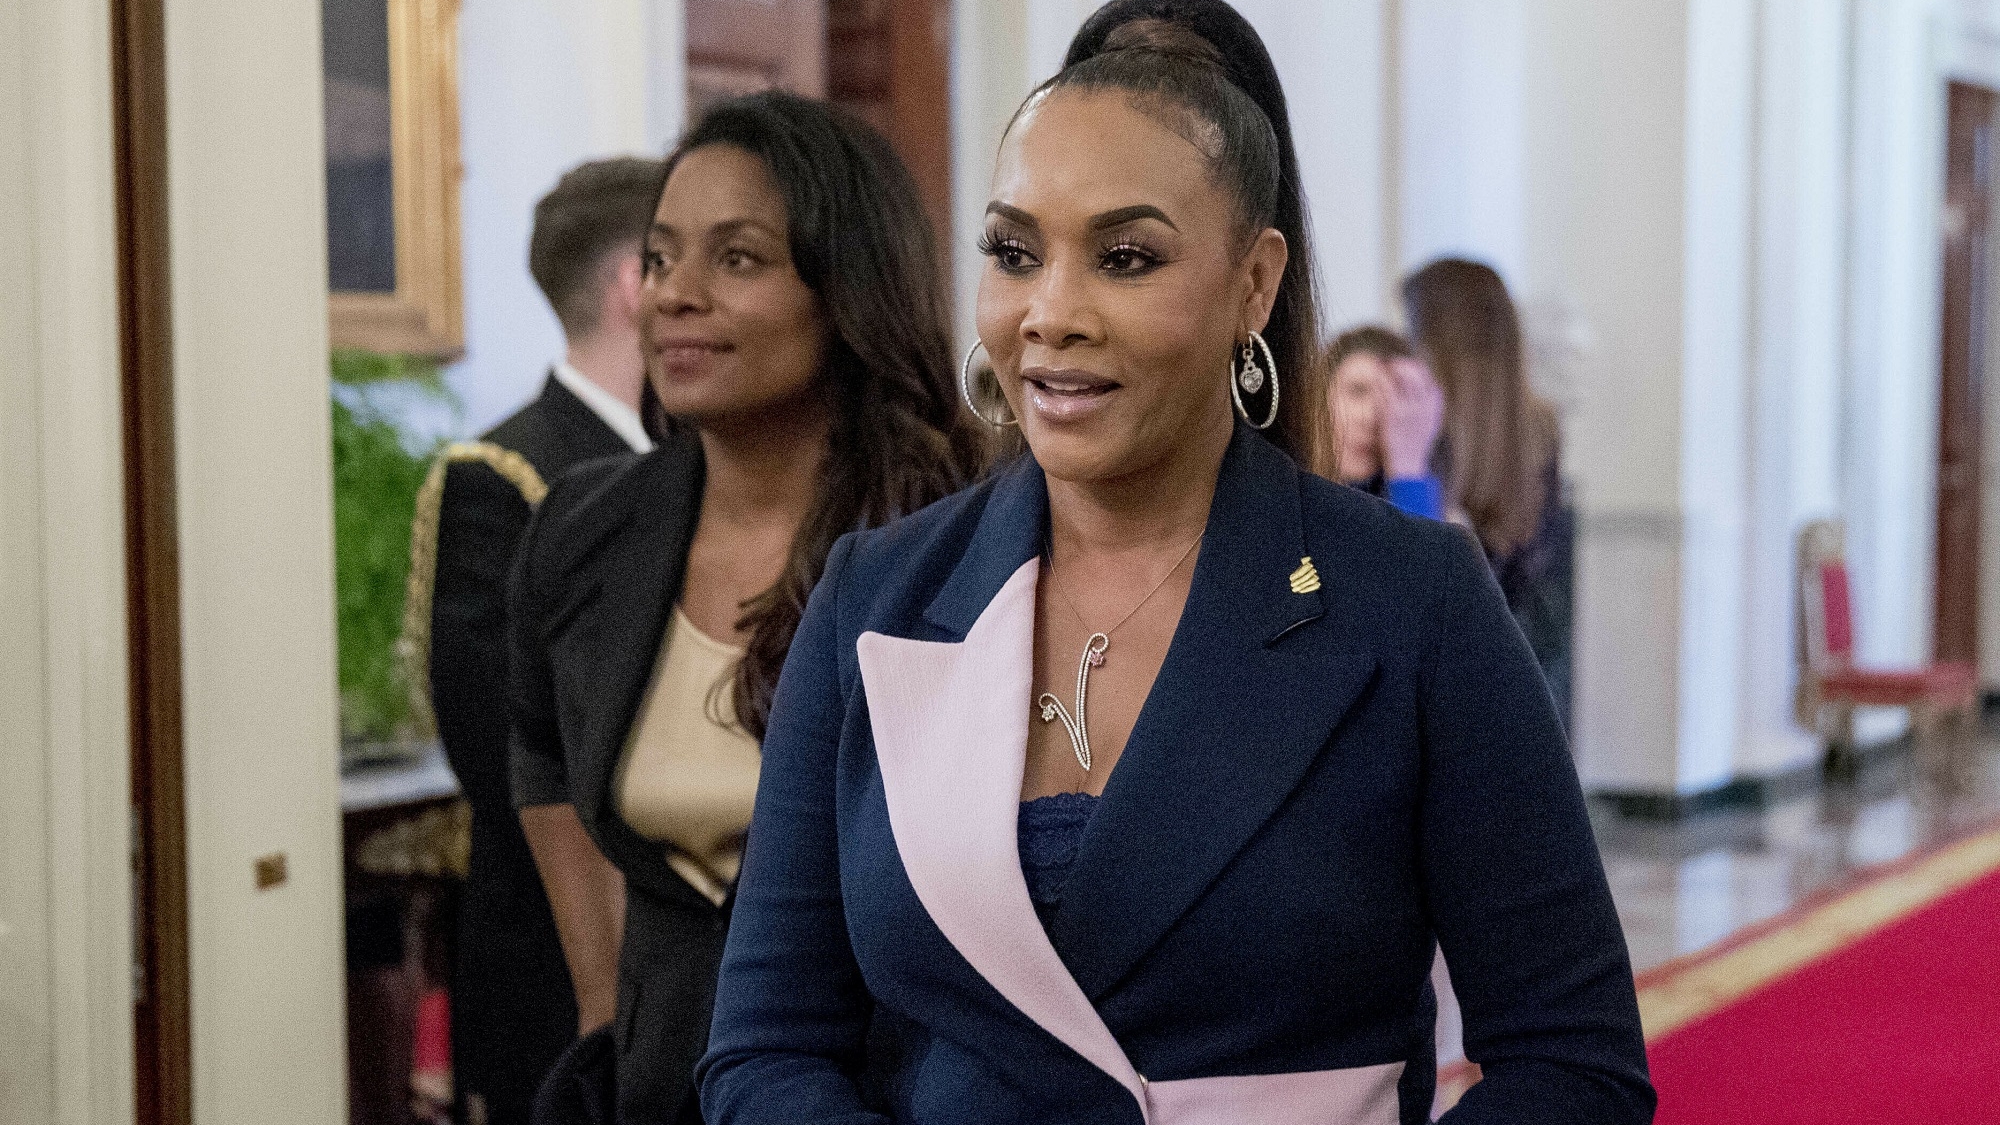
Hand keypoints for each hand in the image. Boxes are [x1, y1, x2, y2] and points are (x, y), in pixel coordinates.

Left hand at [1381, 357, 1444, 479]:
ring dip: (1388, 370)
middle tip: (1392, 362)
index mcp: (1433, 405)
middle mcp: (1421, 405)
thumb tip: (1431, 383)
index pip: (1427, 377)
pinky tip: (1376, 379)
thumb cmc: (1417, 442)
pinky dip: (1379, 382)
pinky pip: (1384, 392)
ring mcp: (1406, 409)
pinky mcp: (1390, 416)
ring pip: (1397, 380)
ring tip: (1381, 366)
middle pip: (1412, 373)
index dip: (1416, 366)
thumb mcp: (1432, 421)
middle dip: (1401, 364)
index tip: (1407, 364)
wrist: (1408, 464)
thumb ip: (1431, 403)